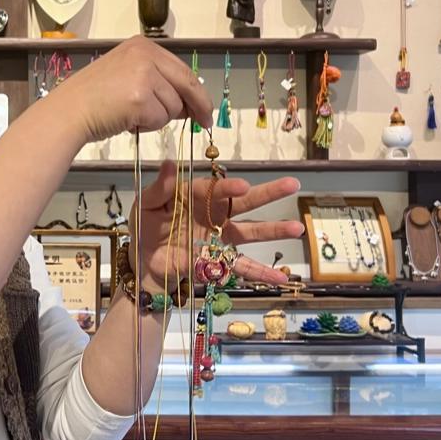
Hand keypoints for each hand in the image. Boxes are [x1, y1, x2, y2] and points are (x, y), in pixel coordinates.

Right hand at [50, 36, 213, 143]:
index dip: (198, 93)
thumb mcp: (128, 76)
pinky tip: (127, 120)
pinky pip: (160, 119)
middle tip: (204, 123)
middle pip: (187, 85)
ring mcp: (143, 75)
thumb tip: (189, 105)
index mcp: (143, 46)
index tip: (205, 109)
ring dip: (157, 118)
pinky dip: (147, 125)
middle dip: (197, 107)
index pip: (183, 70)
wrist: (69, 110)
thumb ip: (157, 82)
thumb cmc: (94, 98)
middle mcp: (145, 55)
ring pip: (173, 106)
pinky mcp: (140, 98)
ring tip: (130, 114)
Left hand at [127, 161, 304, 290]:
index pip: (214, 189)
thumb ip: (160, 187)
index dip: (228, 187)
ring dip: (273, 230)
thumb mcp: (147, 204)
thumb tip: (170, 162)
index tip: (243, 186)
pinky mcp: (218, 260)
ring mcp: (219, 238)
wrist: (144, 261)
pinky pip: (241, 266)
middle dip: (268, 195)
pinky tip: (281, 278)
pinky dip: (261, 273)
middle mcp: (213, 213)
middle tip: (292, 184)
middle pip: (243, 203)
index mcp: (197, 195)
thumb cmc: (146, 226)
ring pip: (250, 232)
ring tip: (297, 228)